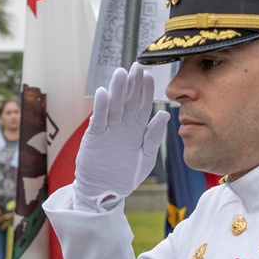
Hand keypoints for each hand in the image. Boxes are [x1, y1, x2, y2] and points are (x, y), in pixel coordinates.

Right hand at [73, 64, 168, 210]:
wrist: (105, 192)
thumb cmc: (125, 176)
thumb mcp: (145, 157)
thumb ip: (153, 137)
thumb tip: (164, 116)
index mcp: (136, 128)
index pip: (142, 104)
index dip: (146, 90)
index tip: (150, 75)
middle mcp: (122, 125)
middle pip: (128, 100)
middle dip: (131, 83)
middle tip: (135, 66)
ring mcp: (108, 129)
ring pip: (113, 105)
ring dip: (116, 90)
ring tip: (119, 74)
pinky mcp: (94, 137)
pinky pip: (99, 120)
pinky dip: (101, 107)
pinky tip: (102, 93)